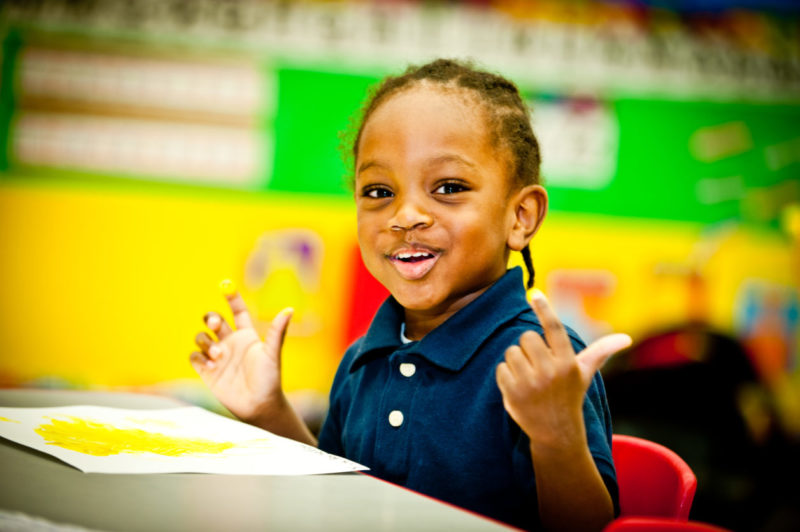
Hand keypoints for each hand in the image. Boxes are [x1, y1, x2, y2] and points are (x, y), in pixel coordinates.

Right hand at [190, 281, 292, 424]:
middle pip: (213, 320)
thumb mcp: (272, 354)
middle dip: (210, 317)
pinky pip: (194, 356)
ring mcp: (217, 356)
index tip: (225, 285)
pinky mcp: (207, 371)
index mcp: (246, 335)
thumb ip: (277, 331)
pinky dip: (198, 357)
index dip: (231, 297)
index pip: (237, 310)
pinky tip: (210, 365)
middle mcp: (230, 342)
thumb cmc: (269, 380)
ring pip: (201, 337)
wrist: (259, 406)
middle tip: (215, 324)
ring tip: (218, 355)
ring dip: (205, 341)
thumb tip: (289, 309)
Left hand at [496, 289, 630, 448]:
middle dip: (529, 347)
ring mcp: (529, 384)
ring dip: (517, 360)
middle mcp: (549, 372)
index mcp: (567, 363)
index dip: (545, 309)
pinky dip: (506, 375)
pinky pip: (501, 368)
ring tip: (529, 377)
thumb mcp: (585, 373)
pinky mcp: (512, 394)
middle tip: (537, 363)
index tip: (534, 293)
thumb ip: (601, 351)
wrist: (556, 432)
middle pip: (526, 337)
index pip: (554, 329)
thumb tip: (627, 338)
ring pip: (511, 351)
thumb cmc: (570, 395)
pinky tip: (519, 388)